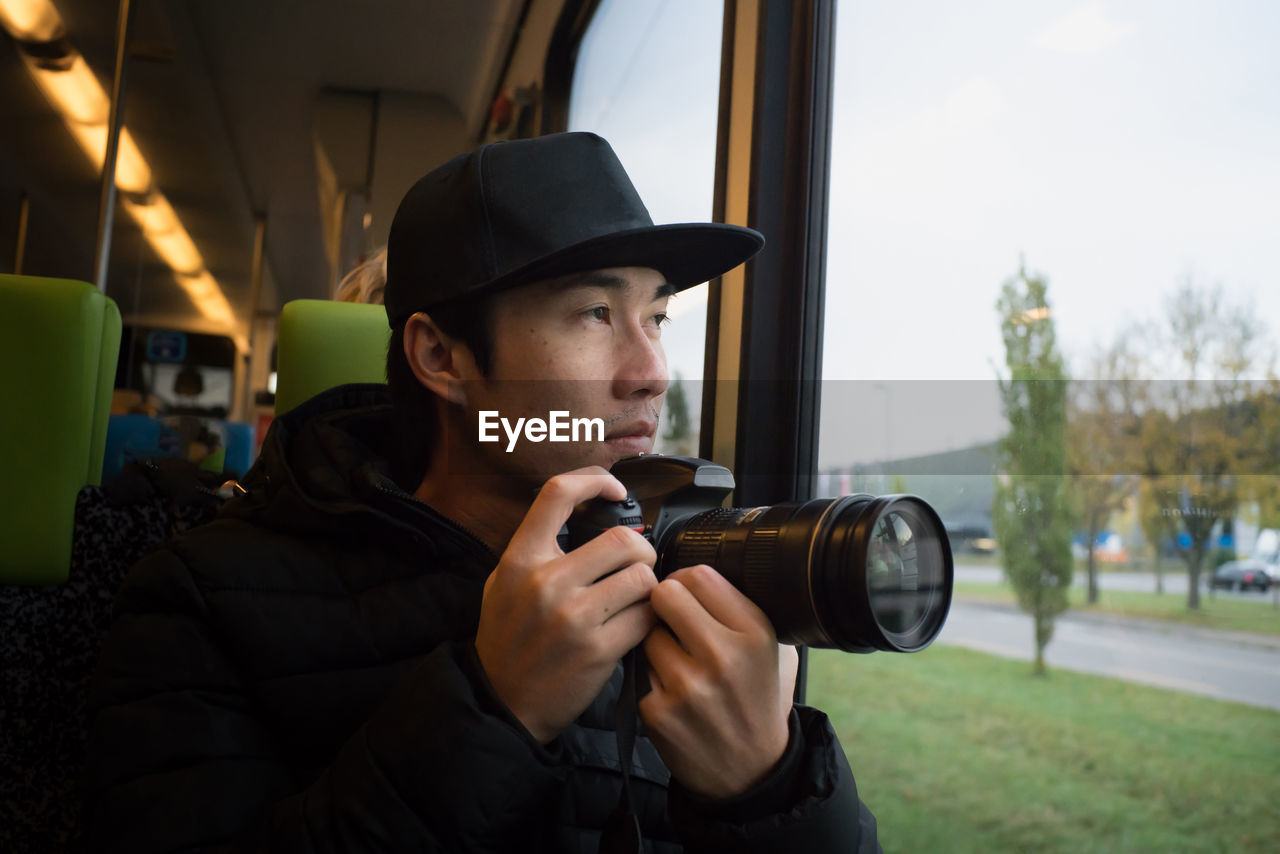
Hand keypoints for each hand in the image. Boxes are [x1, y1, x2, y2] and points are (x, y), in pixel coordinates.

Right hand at [474, 468, 658, 743]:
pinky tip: (635, 626)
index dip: (594, 480)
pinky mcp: (598, 650)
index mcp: (520, 559)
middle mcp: (545, 582)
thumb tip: (588, 512)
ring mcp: (573, 617)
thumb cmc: (508, 639)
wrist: (502, 703)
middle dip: (641, 551)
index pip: (558, 494)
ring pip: (643, 577)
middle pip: (622, 538)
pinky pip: (646, 617)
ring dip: (649, 587)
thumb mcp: (503, 582)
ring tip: (635, 599)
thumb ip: (538, 548)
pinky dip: (648, 619)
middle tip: (636, 566)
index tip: (615, 490)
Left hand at [639, 564, 794, 798]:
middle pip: (664, 594)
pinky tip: (669, 689)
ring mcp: (687, 686)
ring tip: (676, 659)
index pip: (699, 575)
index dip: (685, 579)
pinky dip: (649, 675)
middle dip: (663, 602)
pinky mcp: (658, 711)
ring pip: (646, 631)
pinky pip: (638, 669)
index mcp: (754, 633)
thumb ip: (743, 606)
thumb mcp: (773, 648)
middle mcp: (722, 656)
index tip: (685, 592)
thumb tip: (704, 565)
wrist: (750, 771)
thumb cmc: (758, 699)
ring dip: (655, 640)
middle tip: (671, 618)